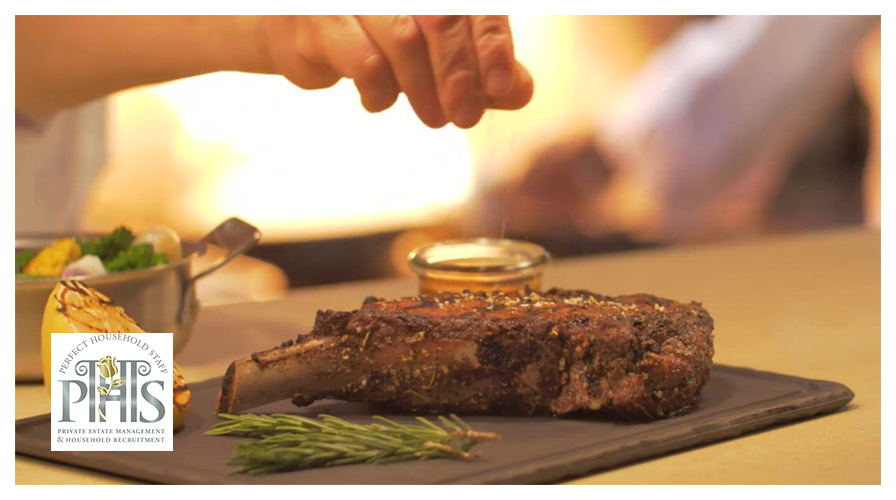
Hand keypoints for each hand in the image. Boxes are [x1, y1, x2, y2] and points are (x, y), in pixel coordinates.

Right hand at [259, 15, 533, 127]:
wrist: (295, 34)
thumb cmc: (373, 39)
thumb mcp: (432, 56)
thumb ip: (477, 70)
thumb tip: (522, 92)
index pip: (474, 5)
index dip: (492, 44)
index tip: (504, 87)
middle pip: (441, 21)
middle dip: (460, 75)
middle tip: (467, 117)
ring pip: (404, 41)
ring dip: (425, 90)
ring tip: (434, 118)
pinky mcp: (320, 21)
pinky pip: (364, 63)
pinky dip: (380, 93)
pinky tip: (377, 101)